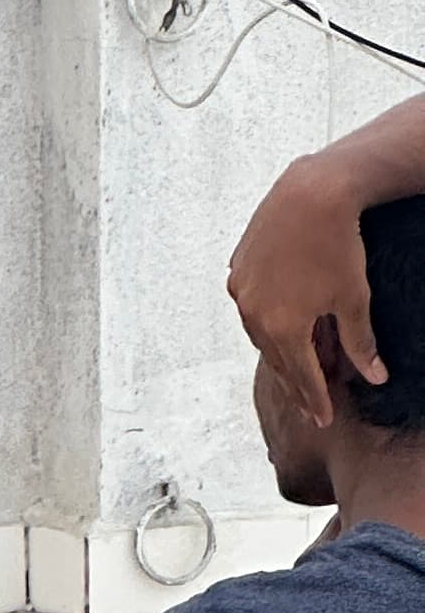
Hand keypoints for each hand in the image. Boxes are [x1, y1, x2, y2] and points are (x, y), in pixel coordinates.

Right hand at [229, 154, 383, 422]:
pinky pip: (250, 305)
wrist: (310, 194)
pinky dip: (266, 319)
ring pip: (259, 333)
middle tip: (309, 400)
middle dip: (295, 381)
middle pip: (276, 360)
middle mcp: (253, 315)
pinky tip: (280, 320)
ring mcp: (241, 290)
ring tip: (297, 361)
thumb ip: (360, 343)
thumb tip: (375, 376)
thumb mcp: (354, 298)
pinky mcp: (237, 268)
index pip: (301, 377)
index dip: (314, 400)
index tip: (322, 418)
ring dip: (279, 350)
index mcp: (283, 328)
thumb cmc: (337, 246)